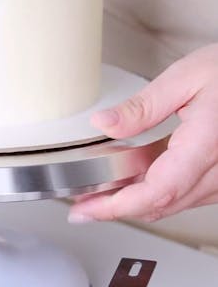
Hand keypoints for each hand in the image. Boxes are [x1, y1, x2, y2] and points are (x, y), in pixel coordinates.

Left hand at [68, 45, 217, 222]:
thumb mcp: (185, 77)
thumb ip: (143, 106)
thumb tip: (104, 123)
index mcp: (206, 147)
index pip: (155, 193)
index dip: (116, 207)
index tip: (86, 209)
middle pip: (160, 205)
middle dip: (117, 208)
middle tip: (82, 202)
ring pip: (173, 203)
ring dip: (136, 201)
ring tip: (101, 189)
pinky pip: (187, 193)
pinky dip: (157, 191)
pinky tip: (135, 178)